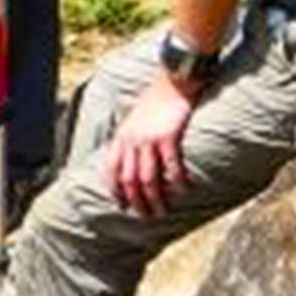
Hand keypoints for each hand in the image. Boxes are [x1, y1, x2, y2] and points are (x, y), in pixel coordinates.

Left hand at [105, 75, 194, 217]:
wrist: (173, 79)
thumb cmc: (156, 100)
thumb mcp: (134, 118)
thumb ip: (130, 138)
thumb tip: (131, 160)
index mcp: (122, 136)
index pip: (111, 169)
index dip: (114, 190)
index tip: (121, 205)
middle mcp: (131, 139)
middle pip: (129, 180)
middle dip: (136, 202)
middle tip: (146, 216)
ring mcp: (149, 138)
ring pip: (148, 179)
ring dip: (155, 199)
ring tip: (163, 211)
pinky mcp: (168, 136)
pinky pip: (171, 166)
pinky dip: (177, 182)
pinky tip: (184, 191)